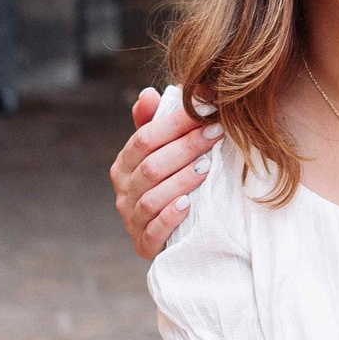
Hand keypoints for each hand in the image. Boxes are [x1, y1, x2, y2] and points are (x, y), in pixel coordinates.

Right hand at [112, 86, 222, 258]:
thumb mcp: (161, 153)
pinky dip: (169, 218)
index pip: (144, 139)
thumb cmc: (169, 182)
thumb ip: (153, 124)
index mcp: (123, 165)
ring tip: (207, 167)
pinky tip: (188, 205)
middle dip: (186, 147)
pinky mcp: (144, 245)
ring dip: (181, 181)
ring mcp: (131, 220)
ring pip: (152, 198)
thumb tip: (148, 94)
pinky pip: (153, 232)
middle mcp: (122, 192)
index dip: (174, 124)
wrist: (172, 234)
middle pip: (151, 167)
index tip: (205, 111)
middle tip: (215, 133)